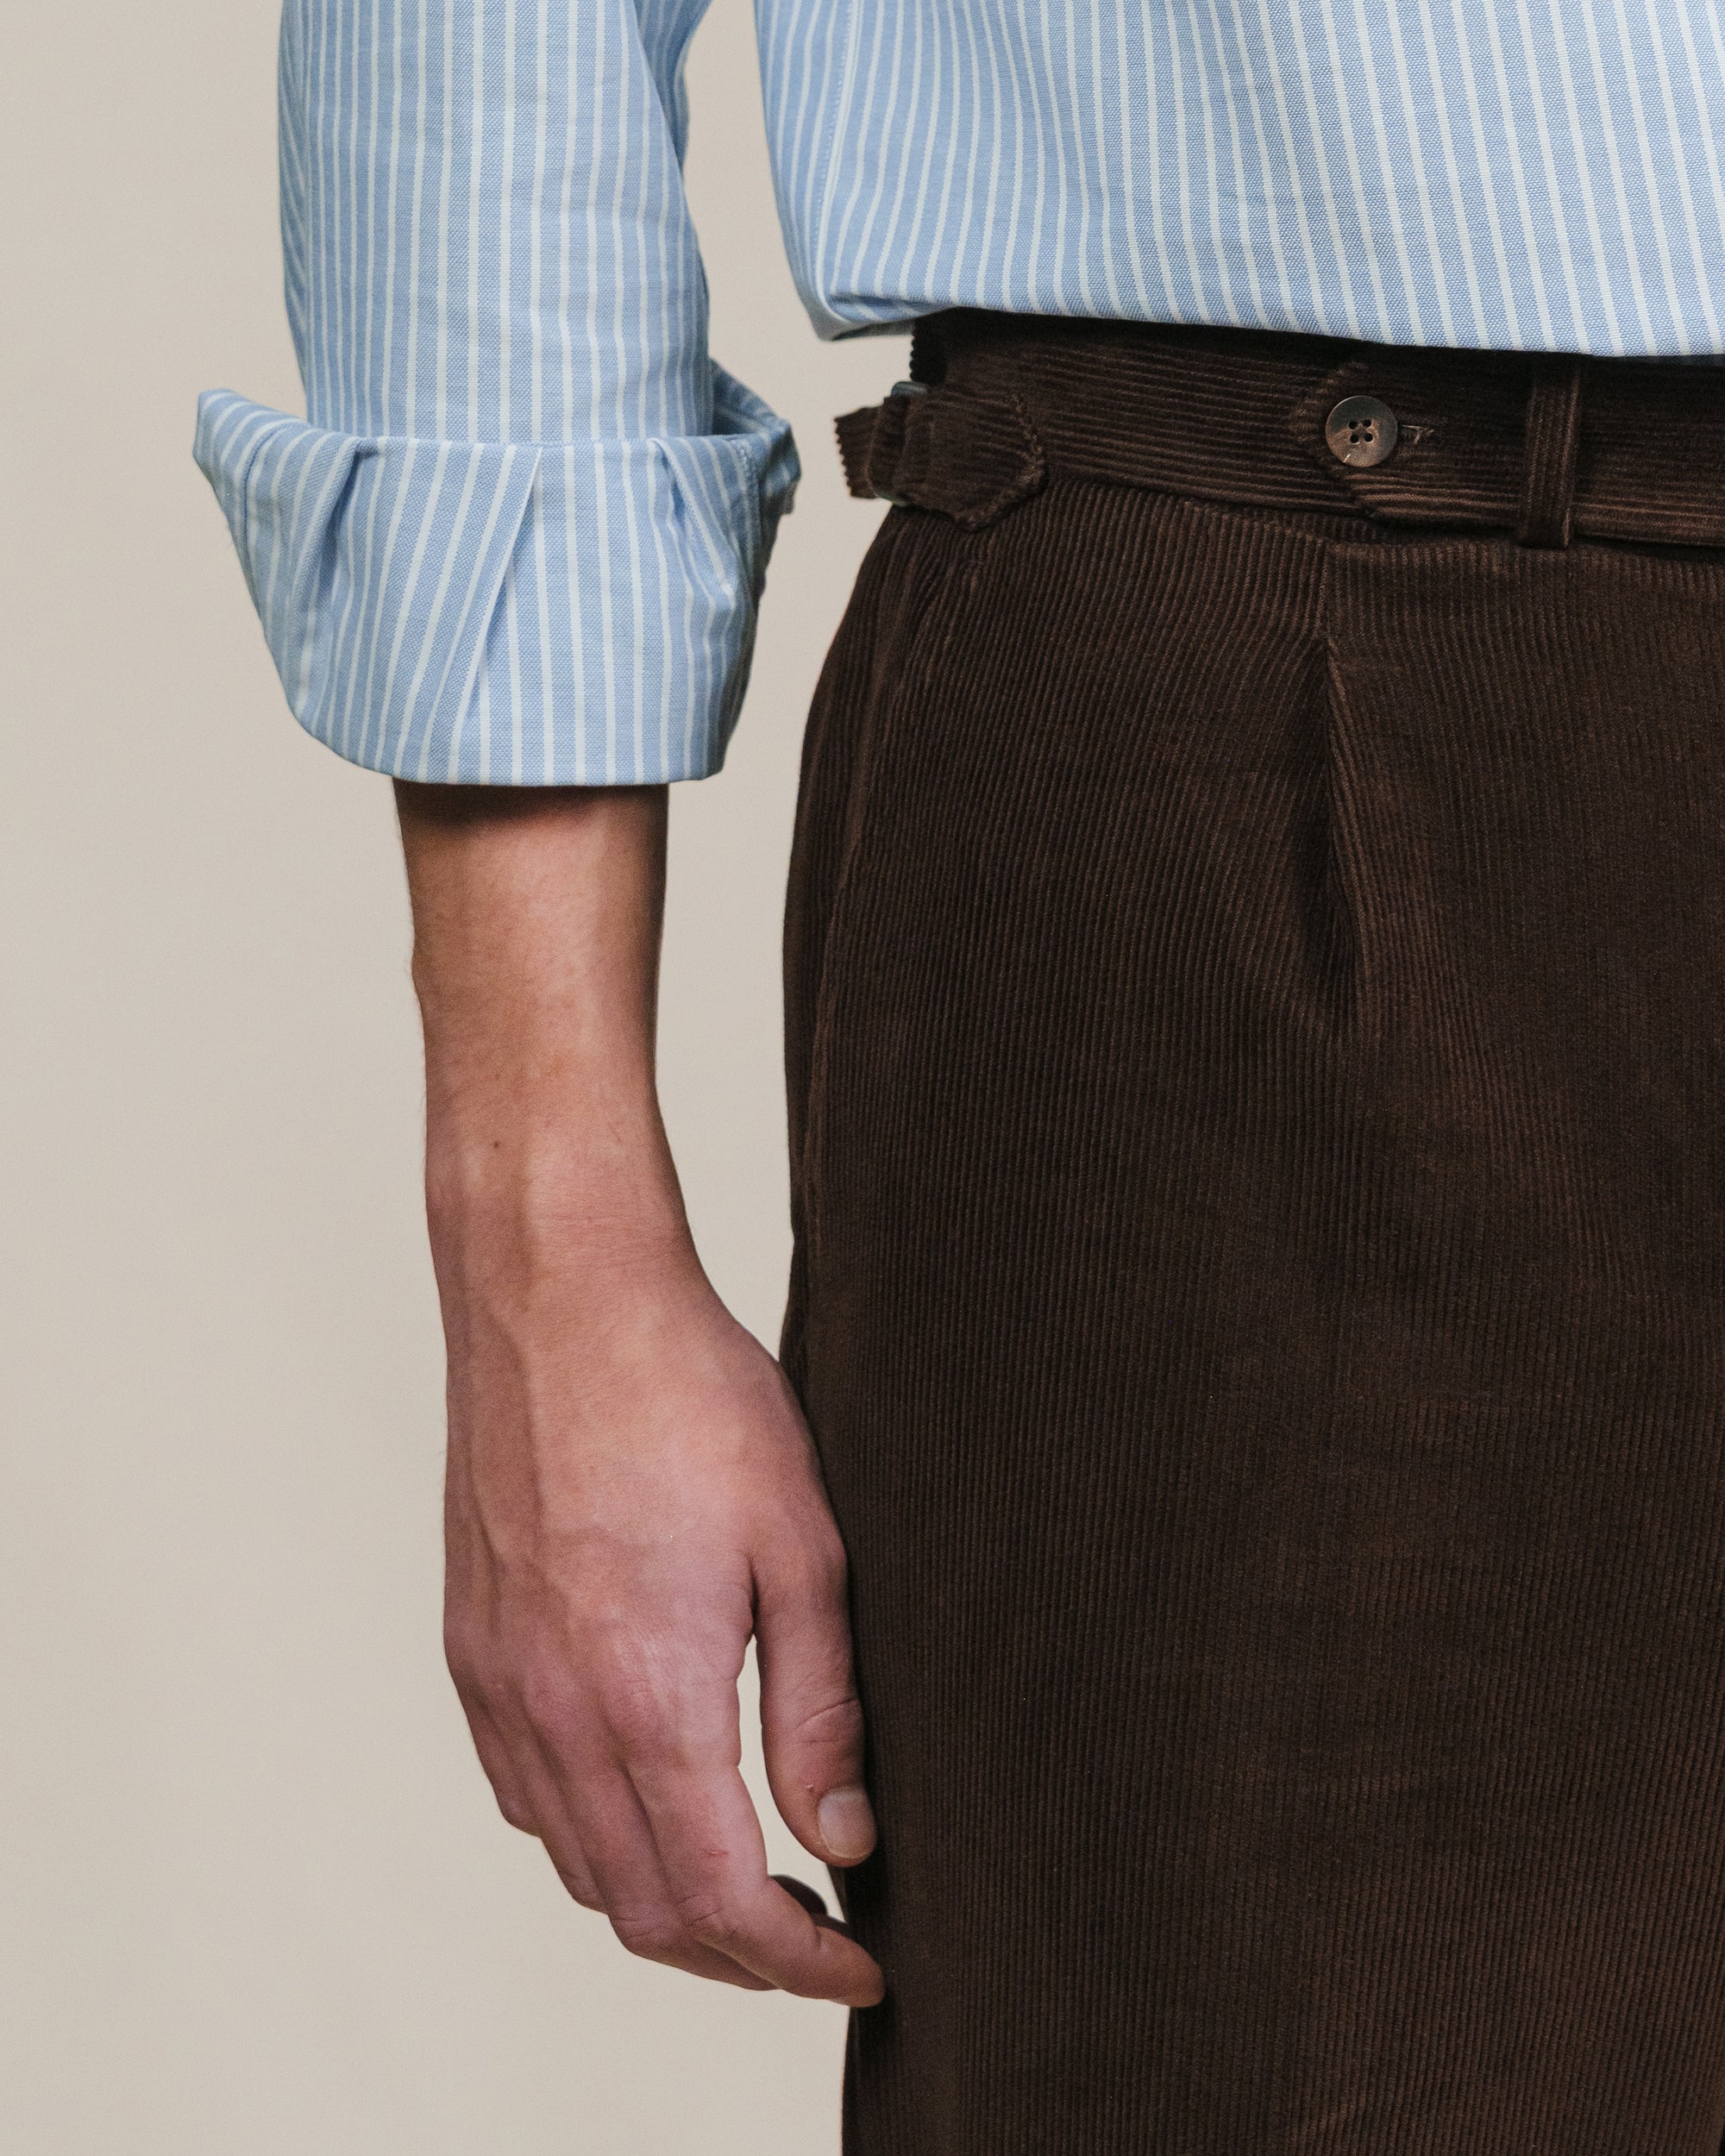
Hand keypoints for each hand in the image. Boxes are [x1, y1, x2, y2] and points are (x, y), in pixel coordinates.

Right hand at [434, 1210, 882, 2004]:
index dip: (800, 1961)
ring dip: (658, 1905)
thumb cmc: (693, 1398)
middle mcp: (556, 1712)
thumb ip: (820, 1707)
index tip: (862, 1966)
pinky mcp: (470, 1645)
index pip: (722, 1900)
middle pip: (639, 1908)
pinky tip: (643, 1803)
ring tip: (741, 1889)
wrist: (561, 1297)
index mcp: (649, 1698)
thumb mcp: (802, 1547)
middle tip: (814, 1944)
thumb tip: (842, 1839)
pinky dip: (587, 1838)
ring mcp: (500, 1683)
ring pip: (572, 1863)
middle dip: (734, 1957)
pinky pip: (520, 1793)